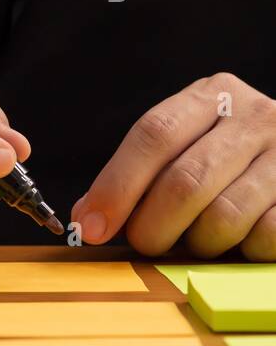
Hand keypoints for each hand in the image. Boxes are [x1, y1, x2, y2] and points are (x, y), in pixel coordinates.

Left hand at [73, 73, 275, 258]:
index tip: (91, 226)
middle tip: (144, 242)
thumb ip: (136, 175)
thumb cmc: (226, 158)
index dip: (116, 186)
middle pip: (184, 181)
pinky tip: (240, 238)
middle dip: (151, 226)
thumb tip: (87, 217)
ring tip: (199, 237)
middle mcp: (255, 117)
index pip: (153, 135)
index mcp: (212, 95)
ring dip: (198, 242)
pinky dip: (242, 250)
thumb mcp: (184, 145)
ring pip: (223, 216)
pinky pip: (264, 237)